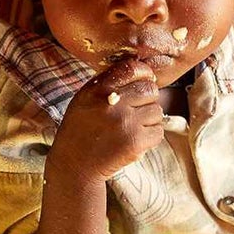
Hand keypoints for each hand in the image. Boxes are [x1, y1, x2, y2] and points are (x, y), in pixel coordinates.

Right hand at [52, 57, 164, 178]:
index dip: (144, 73)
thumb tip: (142, 72)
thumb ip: (108, 83)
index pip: (132, 68)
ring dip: (150, 119)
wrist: (74, 164)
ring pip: (157, 111)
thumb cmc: (81, 130)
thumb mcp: (85, 99)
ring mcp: (126, 122)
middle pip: (150, 89)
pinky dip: (151, 137)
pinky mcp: (135, 142)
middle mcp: (112, 103)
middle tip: (136, 111)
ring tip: (133, 127)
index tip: (146, 80)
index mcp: (98, 89)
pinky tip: (135, 140)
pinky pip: (158, 132)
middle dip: (148, 99)